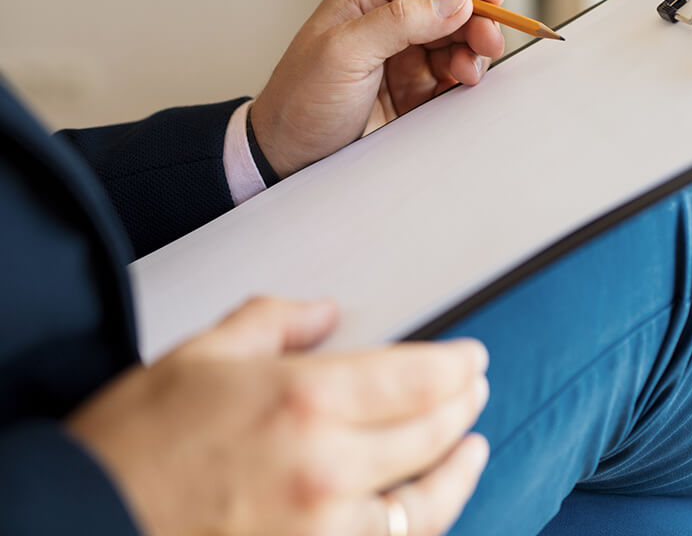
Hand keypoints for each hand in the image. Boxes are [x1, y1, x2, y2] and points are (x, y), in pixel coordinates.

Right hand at [67, 298, 490, 535]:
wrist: (81, 525)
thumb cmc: (132, 447)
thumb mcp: (198, 356)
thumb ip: (273, 322)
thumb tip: (323, 312)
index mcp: (305, 399)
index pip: (418, 376)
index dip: (458, 366)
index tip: (472, 358)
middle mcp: (328, 465)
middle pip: (432, 431)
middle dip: (464, 404)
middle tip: (475, 388)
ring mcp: (326, 528)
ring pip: (426, 499)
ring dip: (458, 467)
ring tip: (471, 445)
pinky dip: (423, 520)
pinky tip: (429, 502)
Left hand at [252, 0, 507, 176]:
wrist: (288, 157)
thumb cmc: (302, 100)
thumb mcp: (345, 52)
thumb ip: (400, 22)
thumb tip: (455, 2)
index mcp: (367, 2)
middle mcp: (389, 26)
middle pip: (449, 12)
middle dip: (475, 23)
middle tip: (490, 41)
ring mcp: (403, 60)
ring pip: (456, 45)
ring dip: (471, 54)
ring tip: (468, 73)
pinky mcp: (413, 93)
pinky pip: (452, 79)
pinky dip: (465, 80)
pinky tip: (463, 86)